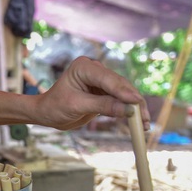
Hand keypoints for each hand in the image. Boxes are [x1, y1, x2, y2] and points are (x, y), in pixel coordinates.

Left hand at [35, 57, 149, 130]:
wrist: (47, 114)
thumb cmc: (55, 107)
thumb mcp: (77, 106)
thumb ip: (103, 106)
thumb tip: (128, 111)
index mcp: (84, 66)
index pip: (108, 79)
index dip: (124, 92)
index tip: (137, 103)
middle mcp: (95, 69)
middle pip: (120, 85)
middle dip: (133, 102)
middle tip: (144, 118)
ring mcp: (101, 80)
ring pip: (124, 93)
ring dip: (135, 108)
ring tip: (144, 124)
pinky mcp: (105, 92)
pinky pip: (121, 100)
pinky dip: (128, 111)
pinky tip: (138, 122)